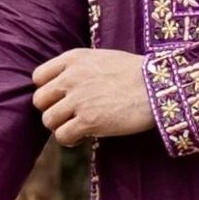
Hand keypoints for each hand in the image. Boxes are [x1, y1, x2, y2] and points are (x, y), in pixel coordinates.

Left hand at [31, 48, 151, 145]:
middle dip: (53, 110)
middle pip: (40, 101)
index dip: (48, 91)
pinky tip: (83, 137)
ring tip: (78, 127)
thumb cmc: (137, 74)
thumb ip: (79, 68)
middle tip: (71, 116)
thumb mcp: (102, 59)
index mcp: (73, 59)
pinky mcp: (88, 121)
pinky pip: (62, 136)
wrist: (159, 87)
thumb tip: (64, 87)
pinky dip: (69, 140)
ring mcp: (78, 99)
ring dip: (61, 127)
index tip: (62, 99)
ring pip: (48, 120)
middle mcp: (71, 77)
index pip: (38, 77)